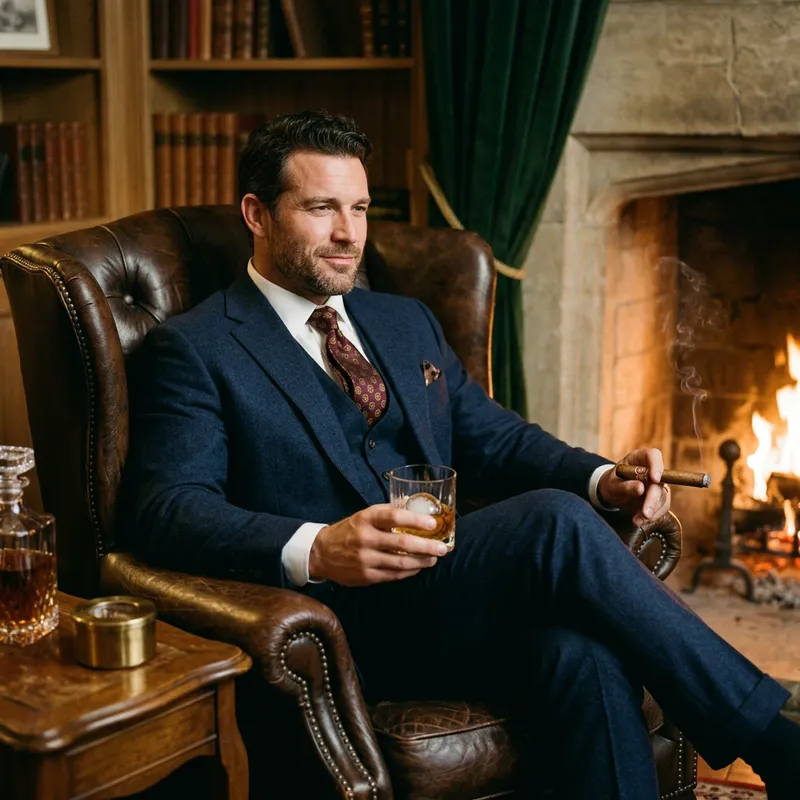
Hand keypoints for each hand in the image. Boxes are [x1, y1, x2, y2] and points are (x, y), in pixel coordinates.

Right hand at [309, 503, 448, 585]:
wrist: (321, 553)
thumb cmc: (349, 530)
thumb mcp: (364, 515)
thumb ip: (387, 514)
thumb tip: (416, 511)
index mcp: (366, 519)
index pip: (394, 517)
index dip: (415, 521)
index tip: (432, 525)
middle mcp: (365, 538)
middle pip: (401, 543)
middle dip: (426, 546)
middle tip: (442, 548)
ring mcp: (365, 559)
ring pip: (400, 562)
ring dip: (421, 562)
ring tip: (433, 558)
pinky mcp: (366, 576)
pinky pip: (393, 575)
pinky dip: (409, 571)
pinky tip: (418, 567)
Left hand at [597, 448, 670, 526]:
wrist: (612, 494)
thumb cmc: (611, 483)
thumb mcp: (612, 484)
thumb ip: (625, 485)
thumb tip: (641, 488)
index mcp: (639, 458)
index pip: (653, 455)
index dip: (657, 466)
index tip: (655, 479)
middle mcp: (651, 469)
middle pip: (660, 481)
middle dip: (653, 499)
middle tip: (645, 513)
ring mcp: (657, 484)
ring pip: (663, 496)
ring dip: (652, 511)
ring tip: (637, 520)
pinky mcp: (659, 497)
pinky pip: (661, 507)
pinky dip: (652, 516)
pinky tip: (639, 521)